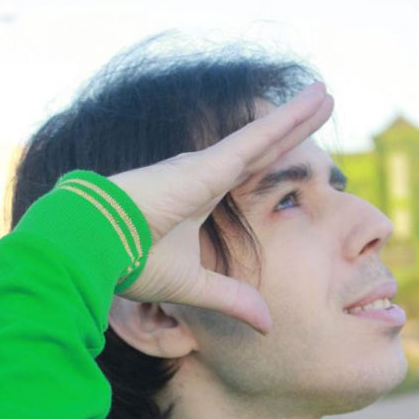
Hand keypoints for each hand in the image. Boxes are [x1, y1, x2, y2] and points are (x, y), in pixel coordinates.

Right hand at [111, 82, 333, 334]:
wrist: (93, 248)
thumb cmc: (130, 263)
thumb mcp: (193, 287)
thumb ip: (231, 299)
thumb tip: (266, 325)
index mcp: (198, 200)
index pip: (246, 178)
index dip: (272, 164)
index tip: (297, 158)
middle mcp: (203, 176)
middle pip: (261, 150)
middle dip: (292, 129)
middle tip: (323, 105)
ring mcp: (205, 167)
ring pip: (264, 137)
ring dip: (296, 116)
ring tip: (325, 93)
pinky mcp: (206, 165)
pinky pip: (258, 138)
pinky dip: (288, 119)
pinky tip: (313, 101)